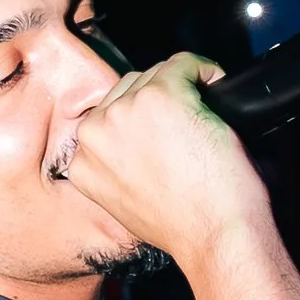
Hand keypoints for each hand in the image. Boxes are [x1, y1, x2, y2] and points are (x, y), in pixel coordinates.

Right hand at [56, 52, 271, 267]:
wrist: (214, 236)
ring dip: (182, 87)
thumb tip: (137, 143)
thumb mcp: (130, 203)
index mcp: (82, 162)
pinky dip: (205, 72)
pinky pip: (184, 64)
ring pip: (155, 74)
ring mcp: (126, 111)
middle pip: (128, 90)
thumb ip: (120, 169)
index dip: (140, 119)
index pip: (106, 117)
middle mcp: (95, 133)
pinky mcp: (162, 94)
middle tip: (189, 123)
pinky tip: (218, 88)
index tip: (164, 126)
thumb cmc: (184, 227)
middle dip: (159, 101)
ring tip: (203, 114)